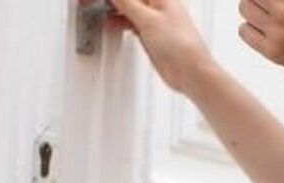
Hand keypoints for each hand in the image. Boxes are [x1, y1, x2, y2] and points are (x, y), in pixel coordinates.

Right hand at [89, 0, 215, 94]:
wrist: (192, 74)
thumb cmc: (181, 46)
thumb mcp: (148, 19)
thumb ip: (126, 2)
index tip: (98, 0)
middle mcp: (156, 4)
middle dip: (111, 0)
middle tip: (91, 2)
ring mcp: (153, 20)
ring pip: (127, 7)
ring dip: (111, 8)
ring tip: (94, 8)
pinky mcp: (150, 35)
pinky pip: (130, 22)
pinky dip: (118, 21)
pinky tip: (109, 23)